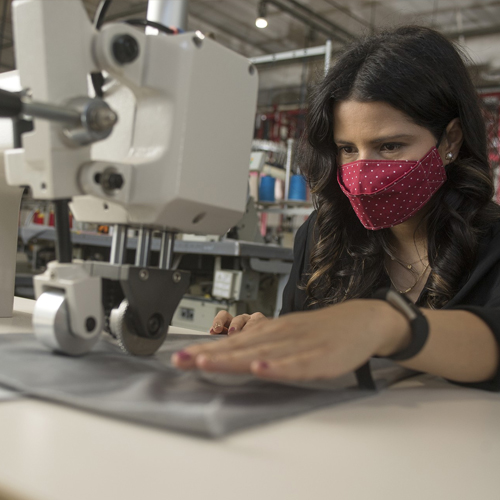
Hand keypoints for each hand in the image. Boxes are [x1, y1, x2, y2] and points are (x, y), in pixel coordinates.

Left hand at [174, 299, 409, 380]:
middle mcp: (279, 336)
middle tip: (180, 360)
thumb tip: (234, 356)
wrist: (360, 320)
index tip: (179, 357)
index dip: (205, 350)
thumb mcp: (287, 334)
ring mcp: (299, 346)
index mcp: (270, 332)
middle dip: (208, 355)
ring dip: (232, 359)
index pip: (232, 343)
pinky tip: (261, 368)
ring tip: (205, 362)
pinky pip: (296, 364)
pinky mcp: (319, 357)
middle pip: (239, 347)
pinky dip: (278, 367)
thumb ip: (262, 346)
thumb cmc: (320, 331)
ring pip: (261, 353)